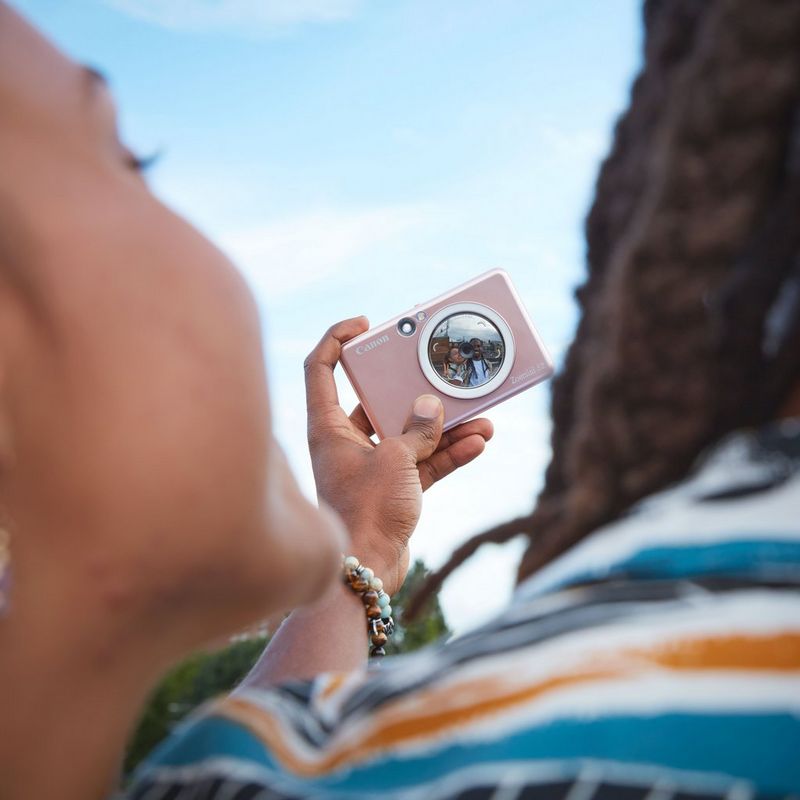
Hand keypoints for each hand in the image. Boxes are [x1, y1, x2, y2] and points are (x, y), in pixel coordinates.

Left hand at [304, 316, 493, 594]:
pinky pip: (424, 463)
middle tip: (439, 370)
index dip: (337, 338)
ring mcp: (370, 466)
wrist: (365, 574)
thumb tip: (432, 408)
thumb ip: (417, 430)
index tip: (364, 323)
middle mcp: (345, 443)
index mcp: (327, 427)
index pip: (321, 368)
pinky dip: (448, 455)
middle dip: (413, 388)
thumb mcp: (395, 460)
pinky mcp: (393, 489)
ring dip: (444, 427)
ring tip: (479, 416)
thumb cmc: (365, 513)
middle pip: (376, 401)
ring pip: (409, 434)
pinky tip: (480, 443)